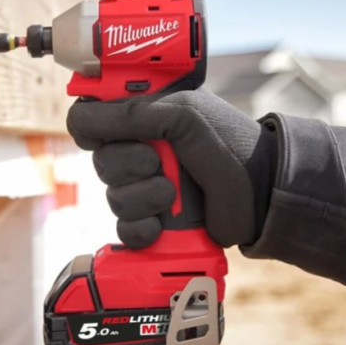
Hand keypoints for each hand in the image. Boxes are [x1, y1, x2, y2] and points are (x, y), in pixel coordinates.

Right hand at [67, 89, 277, 248]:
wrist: (262, 194)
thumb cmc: (231, 145)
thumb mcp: (185, 117)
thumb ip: (133, 114)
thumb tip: (83, 118)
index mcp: (145, 117)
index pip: (92, 119)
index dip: (92, 127)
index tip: (107, 134)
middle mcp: (141, 150)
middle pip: (99, 161)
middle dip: (127, 166)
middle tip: (159, 163)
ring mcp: (146, 187)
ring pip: (112, 197)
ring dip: (142, 197)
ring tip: (173, 194)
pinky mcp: (153, 221)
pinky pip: (124, 229)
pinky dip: (140, 229)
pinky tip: (160, 225)